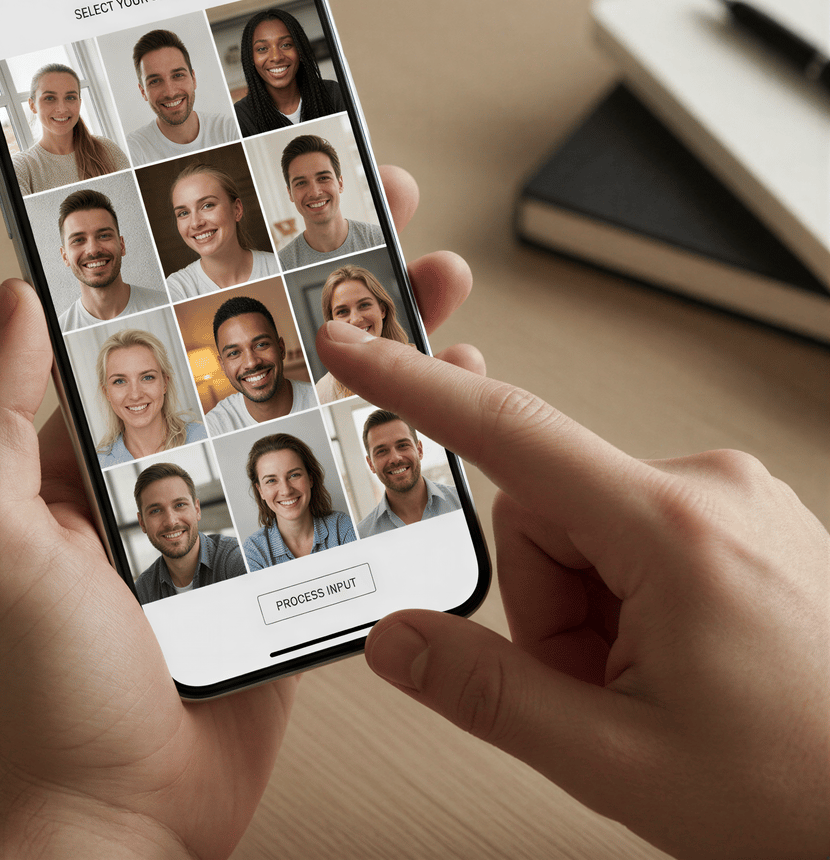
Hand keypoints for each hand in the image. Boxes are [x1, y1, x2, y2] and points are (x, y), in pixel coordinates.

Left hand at [0, 165, 471, 857]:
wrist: (118, 817)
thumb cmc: (40, 692)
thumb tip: (13, 300)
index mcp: (100, 444)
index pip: (163, 321)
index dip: (217, 251)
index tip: (262, 191)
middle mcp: (173, 464)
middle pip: (258, 348)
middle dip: (319, 276)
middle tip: (371, 212)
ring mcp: (238, 510)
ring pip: (316, 404)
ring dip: (373, 341)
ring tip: (427, 284)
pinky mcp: (288, 560)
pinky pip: (346, 483)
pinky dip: (395, 438)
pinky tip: (439, 398)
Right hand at [317, 324, 828, 859]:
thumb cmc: (808, 789)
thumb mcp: (620, 759)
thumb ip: (487, 692)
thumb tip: (396, 641)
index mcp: (671, 530)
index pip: (508, 432)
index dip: (413, 385)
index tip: (355, 350)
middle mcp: (706, 488)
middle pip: (542, 511)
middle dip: (544, 603)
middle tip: (596, 684)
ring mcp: (731, 500)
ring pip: (585, 529)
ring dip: (586, 608)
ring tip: (646, 683)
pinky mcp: (740, 519)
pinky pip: (634, 534)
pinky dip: (626, 597)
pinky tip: (674, 657)